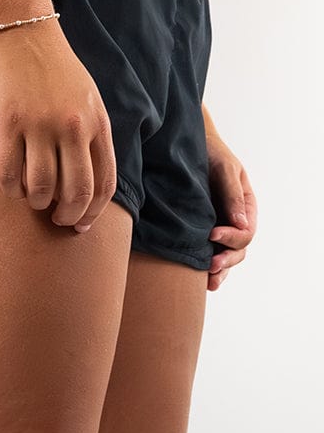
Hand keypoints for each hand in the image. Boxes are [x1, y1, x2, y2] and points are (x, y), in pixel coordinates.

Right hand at [0, 20, 116, 231]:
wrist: (21, 32)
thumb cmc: (53, 70)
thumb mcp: (86, 99)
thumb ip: (90, 136)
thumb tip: (85, 185)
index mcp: (96, 122)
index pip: (104, 182)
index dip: (93, 213)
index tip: (80, 225)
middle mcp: (72, 126)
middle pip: (76, 192)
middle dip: (66, 215)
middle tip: (55, 218)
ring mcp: (40, 125)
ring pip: (41, 189)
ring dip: (36, 202)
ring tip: (31, 196)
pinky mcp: (8, 124)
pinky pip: (10, 176)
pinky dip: (11, 190)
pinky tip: (12, 185)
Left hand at [205, 133, 255, 291]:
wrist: (187, 150)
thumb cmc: (211, 154)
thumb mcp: (225, 170)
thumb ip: (233, 196)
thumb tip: (241, 224)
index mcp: (245, 208)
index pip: (245, 232)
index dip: (231, 237)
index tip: (212, 233)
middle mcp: (234, 223)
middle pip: (238, 251)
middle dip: (226, 260)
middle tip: (210, 265)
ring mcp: (218, 230)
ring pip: (225, 258)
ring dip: (218, 271)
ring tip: (208, 282)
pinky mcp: (200, 235)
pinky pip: (208, 255)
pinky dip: (205, 270)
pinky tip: (200, 281)